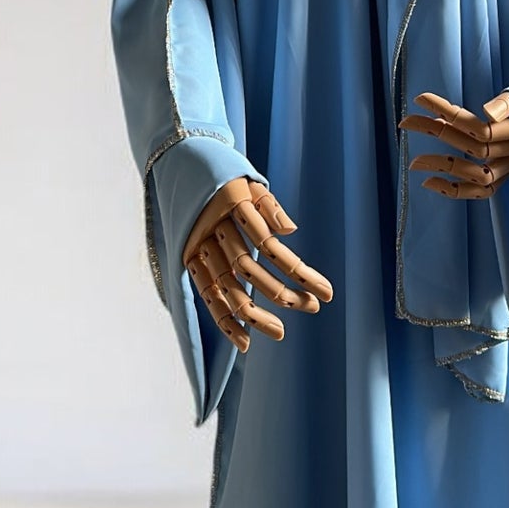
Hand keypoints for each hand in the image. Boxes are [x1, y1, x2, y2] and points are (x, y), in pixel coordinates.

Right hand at [182, 176, 332, 352]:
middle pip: (249, 268)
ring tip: (279, 332)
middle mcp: (213, 226)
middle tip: (312, 307)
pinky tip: (244, 342)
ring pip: (227, 286)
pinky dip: (223, 319)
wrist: (181, 165)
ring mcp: (198, 244)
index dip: (298, 271)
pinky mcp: (188, 258)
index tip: (327, 292)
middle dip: (282, 293)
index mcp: (232, 202)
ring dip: (254, 314)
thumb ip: (270, 206)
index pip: (270, 245)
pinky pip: (206, 293)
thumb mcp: (250, 181)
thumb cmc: (226, 177)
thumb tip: (290, 232)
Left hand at [400, 89, 508, 198]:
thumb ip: (508, 104)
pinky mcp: (504, 179)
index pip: (478, 125)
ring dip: (442, 166)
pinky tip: (428, 182)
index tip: (420, 99)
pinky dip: (454, 190)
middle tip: (405, 122)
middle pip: (471, 146)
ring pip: (474, 173)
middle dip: (436, 132)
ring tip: (413, 161)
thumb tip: (487, 112)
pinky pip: (480, 192)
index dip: (447, 112)